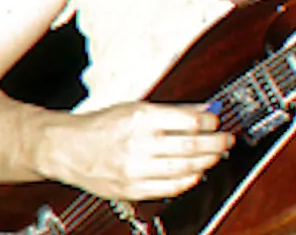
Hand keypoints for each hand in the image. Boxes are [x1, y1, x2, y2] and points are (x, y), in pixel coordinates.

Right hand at [40, 102, 233, 200]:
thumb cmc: (100, 126)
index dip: (210, 122)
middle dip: (215, 144)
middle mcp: (139, 143)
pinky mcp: (132, 188)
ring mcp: (135, 168)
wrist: (68, 148)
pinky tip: (196, 174)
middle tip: (227, 140)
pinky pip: (169, 188)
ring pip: (183, 168)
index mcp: (141, 117)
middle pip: (190, 145)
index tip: (217, 121)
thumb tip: (202, 111)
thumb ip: (172, 111)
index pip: (188, 121)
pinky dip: (188, 181)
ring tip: (216, 156)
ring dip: (206, 162)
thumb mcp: (135, 107)